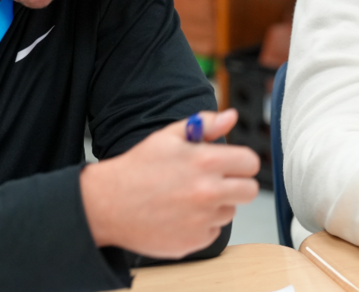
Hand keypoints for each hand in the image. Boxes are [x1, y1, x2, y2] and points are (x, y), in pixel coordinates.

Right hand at [80, 109, 259, 257]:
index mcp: (205, 162)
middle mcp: (208, 192)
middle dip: (236, 183)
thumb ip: (205, 125)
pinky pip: (213, 231)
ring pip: (230, 210)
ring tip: (189, 197)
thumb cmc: (137, 168)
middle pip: (250, 190)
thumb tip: (231, 117)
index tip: (231, 164)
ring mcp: (202, 220)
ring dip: (217, 204)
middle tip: (215, 180)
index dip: (241, 161)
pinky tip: (181, 214)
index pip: (250, 163)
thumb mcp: (168, 137)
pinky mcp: (194, 242)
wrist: (108, 204)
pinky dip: (202, 224)